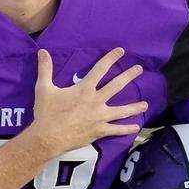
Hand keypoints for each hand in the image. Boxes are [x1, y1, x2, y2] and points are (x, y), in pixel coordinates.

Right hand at [24, 48, 144, 158]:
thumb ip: (45, 69)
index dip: (110, 58)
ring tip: (146, 104)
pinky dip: (127, 129)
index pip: (100, 69)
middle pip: (116, 86)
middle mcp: (96, 101)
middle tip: (139, 69)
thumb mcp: (43, 88)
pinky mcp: (100, 131)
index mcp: (84, 89)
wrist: (49, 137)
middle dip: (129, 76)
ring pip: (122, 110)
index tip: (120, 51)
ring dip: (135, 107)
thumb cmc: (47, 112)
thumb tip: (42, 51)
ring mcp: (100, 117)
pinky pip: (117, 130)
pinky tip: (136, 127)